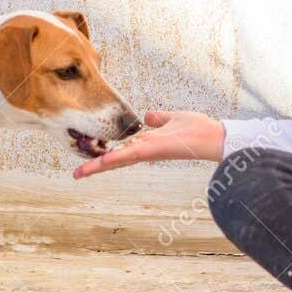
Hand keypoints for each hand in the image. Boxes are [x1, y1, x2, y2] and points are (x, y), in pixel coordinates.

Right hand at [71, 110, 225, 178]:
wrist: (213, 137)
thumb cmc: (199, 130)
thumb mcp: (173, 118)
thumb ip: (159, 118)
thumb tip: (147, 116)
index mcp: (147, 144)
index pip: (122, 151)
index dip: (106, 156)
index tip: (91, 161)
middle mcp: (144, 151)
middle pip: (115, 160)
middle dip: (96, 167)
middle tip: (77, 174)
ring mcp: (147, 152)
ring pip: (117, 160)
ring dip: (98, 167)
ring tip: (79, 173)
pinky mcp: (152, 151)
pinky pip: (128, 155)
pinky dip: (113, 159)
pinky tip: (98, 164)